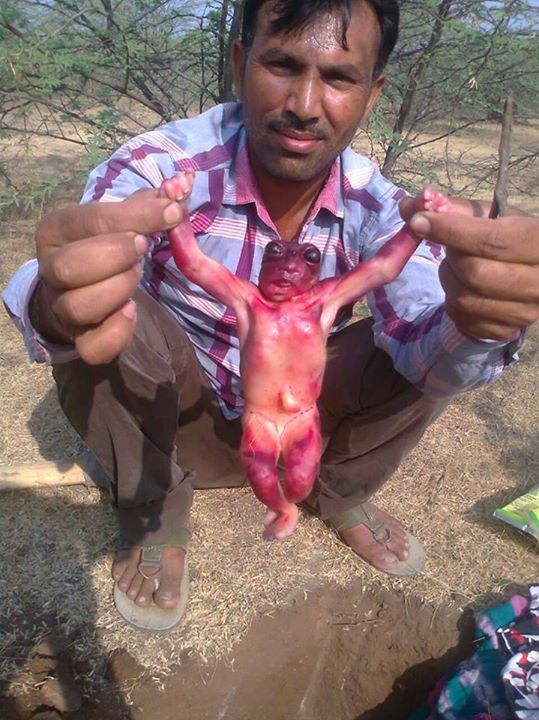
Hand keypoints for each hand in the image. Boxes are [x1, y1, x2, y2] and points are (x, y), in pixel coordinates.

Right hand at [34, 187, 186, 363]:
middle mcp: (50, 270)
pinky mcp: (80, 340)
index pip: (89, 220)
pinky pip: (92, 347)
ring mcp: (62, 308)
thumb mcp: (121, 219)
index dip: (136, 216)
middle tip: (143, 248)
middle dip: (117, 255)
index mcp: (56, 231)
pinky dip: (117, 332)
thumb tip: (182, 184)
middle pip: (71, 267)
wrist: (82, 289)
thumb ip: (150, 203)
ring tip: (136, 276)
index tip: (172, 213)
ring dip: (118, 289)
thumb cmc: (106, 245)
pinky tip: (132, 311)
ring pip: (79, 306)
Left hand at [405, 204, 538, 340]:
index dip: (450, 231)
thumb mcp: (491, 216)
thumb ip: (452, 209)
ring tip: (459, 265)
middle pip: (475, 273)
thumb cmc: (509, 237)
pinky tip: (464, 286)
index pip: (491, 241)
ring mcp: (524, 312)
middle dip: (452, 257)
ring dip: (449, 278)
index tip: (419, 221)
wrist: (531, 274)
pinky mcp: (505, 331)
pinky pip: (461, 317)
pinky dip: (452, 299)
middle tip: (453, 247)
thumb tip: (408, 205)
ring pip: (464, 298)